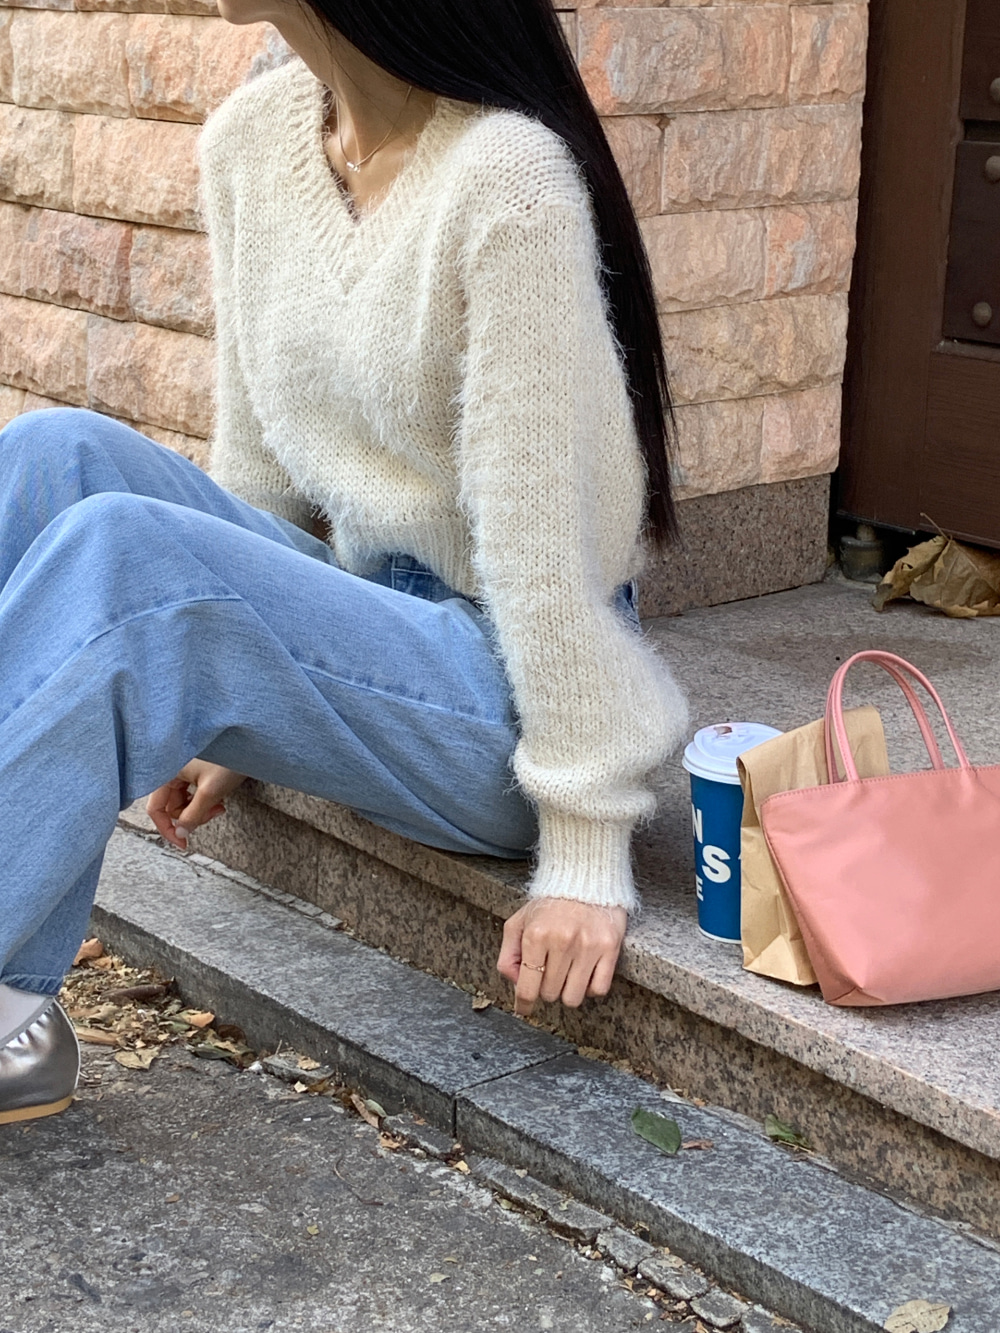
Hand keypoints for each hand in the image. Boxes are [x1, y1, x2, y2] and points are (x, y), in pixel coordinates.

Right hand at [145, 760, 246, 850]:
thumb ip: (193, 816)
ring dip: (201, 809)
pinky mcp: (197, 768)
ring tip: (219, 805)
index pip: (155, 808)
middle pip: (172, 806)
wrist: (250, 743)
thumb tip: (180, 833)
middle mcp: (172, 769)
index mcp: (167, 772)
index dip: (167, 829)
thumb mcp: (210, 792)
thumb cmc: (229, 759)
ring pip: (184, 801)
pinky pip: (193, 792)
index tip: (182, 843)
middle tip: (212, 813)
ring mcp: (184, 769)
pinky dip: (205, 800)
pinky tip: (219, 798)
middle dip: (191, 816)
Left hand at [497, 897, 626, 1016]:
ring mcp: (587, 946)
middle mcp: (561, 941)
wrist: (585, 879)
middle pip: (550, 994)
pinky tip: (585, 973)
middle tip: (550, 973)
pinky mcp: (609, 948)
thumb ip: (509, 955)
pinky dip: (590, 988)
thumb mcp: (519, 922)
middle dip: (546, 989)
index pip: (527, 987)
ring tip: (567, 974)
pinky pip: (598, 989)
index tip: (525, 1009)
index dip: (524, 1004)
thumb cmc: (549, 904)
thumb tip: (516, 984)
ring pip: (574, 998)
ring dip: (567, 992)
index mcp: (535, 935)